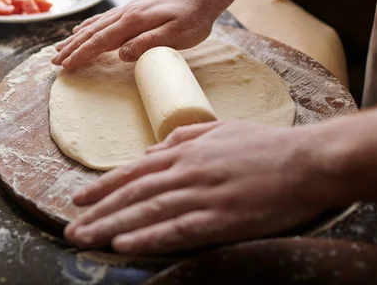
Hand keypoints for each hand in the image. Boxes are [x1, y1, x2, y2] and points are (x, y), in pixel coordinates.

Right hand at [51, 0, 222, 69]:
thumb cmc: (194, 18)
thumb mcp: (178, 35)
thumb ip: (149, 43)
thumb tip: (120, 54)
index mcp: (134, 22)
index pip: (101, 41)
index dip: (82, 54)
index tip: (66, 67)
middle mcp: (126, 14)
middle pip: (92, 33)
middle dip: (72, 48)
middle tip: (54, 62)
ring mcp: (127, 10)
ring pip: (95, 25)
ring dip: (76, 38)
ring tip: (59, 49)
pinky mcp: (132, 9)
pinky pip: (103, 19)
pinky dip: (88, 26)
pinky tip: (81, 30)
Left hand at [64, 121, 343, 254]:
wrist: (307, 160)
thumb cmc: (263, 144)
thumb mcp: (217, 130)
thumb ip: (180, 139)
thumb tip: (148, 152)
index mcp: (184, 152)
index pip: (133, 171)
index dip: (102, 185)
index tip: (78, 198)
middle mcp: (186, 172)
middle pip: (132, 194)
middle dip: (97, 211)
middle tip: (69, 226)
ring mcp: (202, 195)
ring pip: (147, 212)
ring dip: (112, 226)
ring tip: (85, 238)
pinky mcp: (221, 218)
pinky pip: (178, 230)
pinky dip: (148, 238)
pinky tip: (125, 245)